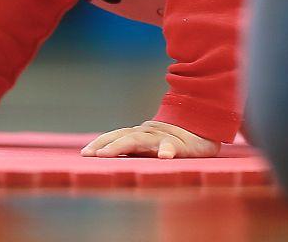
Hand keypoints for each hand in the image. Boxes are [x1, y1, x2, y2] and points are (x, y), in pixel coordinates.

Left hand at [80, 120, 220, 158]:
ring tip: (107, 154)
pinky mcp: (182, 145)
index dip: (100, 143)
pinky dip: (167, 150)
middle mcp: (148, 134)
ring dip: (123, 145)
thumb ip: (132, 150)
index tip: (84, 153)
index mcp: (139, 135)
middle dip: (106, 145)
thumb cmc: (171, 142)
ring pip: (142, 140)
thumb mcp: (150, 147)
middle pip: (124, 137)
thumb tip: (107, 159)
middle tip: (91, 154)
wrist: (203, 129)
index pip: (115, 136)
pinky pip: (173, 147)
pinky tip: (164, 157)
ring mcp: (163, 138)